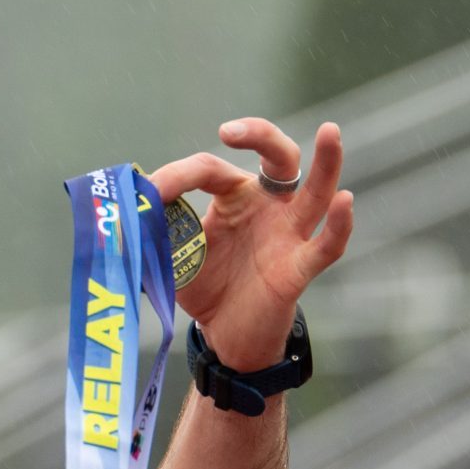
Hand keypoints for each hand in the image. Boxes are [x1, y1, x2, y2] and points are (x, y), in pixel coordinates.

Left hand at [150, 118, 354, 372]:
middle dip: (259, 135)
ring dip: (327, 163)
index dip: (178, 176)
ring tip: (331, 132)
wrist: (226, 338)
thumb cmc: (206, 288)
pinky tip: (345, 203)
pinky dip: (338, 226)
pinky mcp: (298, 268)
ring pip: (315, 192)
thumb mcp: (173, 257)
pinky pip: (325, 245)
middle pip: (277, 156)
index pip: (210, 169)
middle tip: (230, 131)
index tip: (147, 191)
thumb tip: (124, 215)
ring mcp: (288, 234)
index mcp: (235, 196)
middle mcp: (268, 206)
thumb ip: (154, 234)